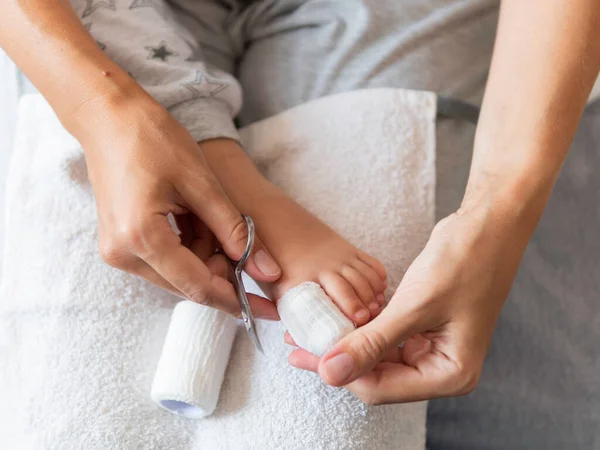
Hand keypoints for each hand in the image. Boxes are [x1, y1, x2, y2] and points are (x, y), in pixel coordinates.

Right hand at [75, 92, 280, 317]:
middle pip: (187, 284)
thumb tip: (265, 271)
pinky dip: (190, 248)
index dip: (235, 299)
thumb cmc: (153, 139)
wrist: (108, 116)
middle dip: (222, 272)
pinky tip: (198, 221)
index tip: (265, 309)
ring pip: (178, 274)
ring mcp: (117, 250)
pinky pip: (164, 261)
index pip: (197, 286)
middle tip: (247, 248)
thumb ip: (234, 230)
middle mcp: (123, 254)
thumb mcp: (202, 182)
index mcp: (141, 238)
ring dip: (206, 257)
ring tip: (215, 220)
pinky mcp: (120, 243)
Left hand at [287, 207, 531, 403]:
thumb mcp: (414, 306)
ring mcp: (432, 348)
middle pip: (377, 375)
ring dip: (345, 343)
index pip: (381, 387)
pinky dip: (360, 328)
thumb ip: (371, 343)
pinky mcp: (422, 328)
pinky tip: (334, 319)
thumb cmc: (464, 262)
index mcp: (450, 373)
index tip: (304, 355)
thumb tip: (330, 373)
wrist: (487, 225)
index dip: (340, 373)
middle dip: (338, 359)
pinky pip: (384, 336)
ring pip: (377, 356)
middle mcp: (442, 367)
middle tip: (298, 344)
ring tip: (307, 331)